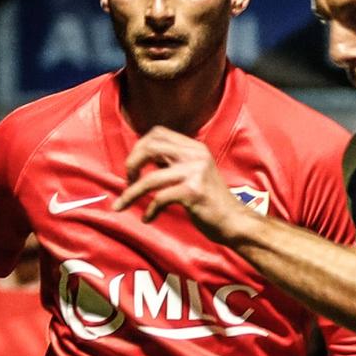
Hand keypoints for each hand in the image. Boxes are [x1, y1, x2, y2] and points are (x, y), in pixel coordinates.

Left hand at [116, 128, 246, 241]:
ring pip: (150, 179)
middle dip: (131, 164)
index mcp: (194, 147)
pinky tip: (148, 219)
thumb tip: (141, 158)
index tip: (134, 167)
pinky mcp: (194, 193)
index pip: (157, 133)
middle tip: (127, 181)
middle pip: (150, 148)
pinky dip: (150, 210)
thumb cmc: (210, 202)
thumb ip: (173, 162)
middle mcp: (195, 155)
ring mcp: (195, 173)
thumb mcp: (194, 173)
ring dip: (131, 193)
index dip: (139, 147)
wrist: (234, 222)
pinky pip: (160, 199)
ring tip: (121, 205)